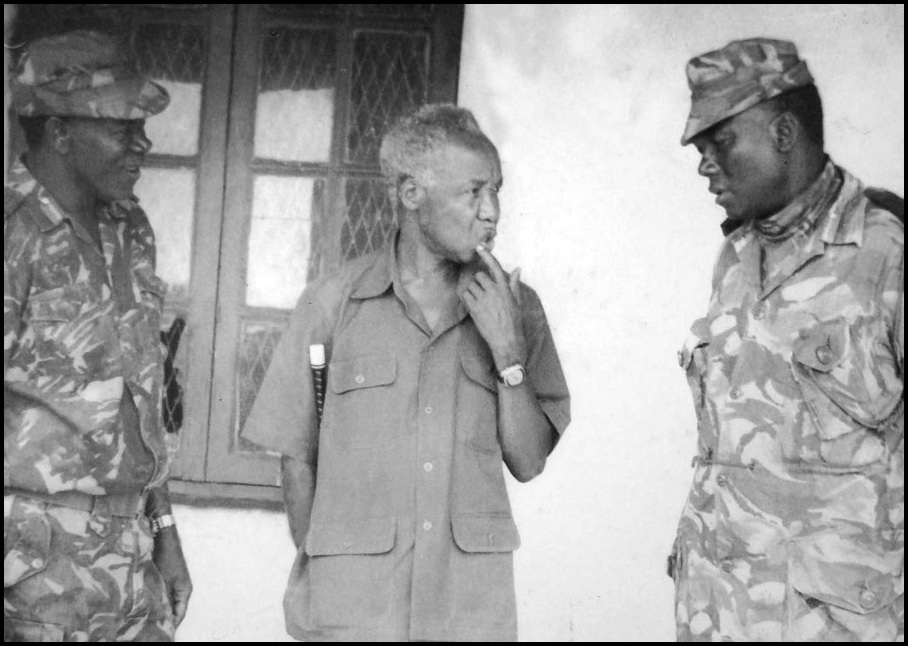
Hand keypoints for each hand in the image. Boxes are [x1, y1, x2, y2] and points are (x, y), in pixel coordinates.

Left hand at [153, 528, 192, 627]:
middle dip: (163, 620)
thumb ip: (161, 599)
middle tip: (149, 630)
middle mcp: (181, 589)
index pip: (179, 615)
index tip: (161, 634)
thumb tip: (157, 617)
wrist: (164, 537)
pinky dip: (154, 602)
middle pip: (173, 610)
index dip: (170, 625)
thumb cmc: (166, 557)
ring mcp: (173, 584)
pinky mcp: (165, 579)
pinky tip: (144, 606)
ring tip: (145, 621)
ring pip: (166, 603)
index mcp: (184, 591)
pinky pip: (161, 596)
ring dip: (158, 611)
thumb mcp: (162, 580)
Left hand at [461, 245, 526, 369]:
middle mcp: (494, 291)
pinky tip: (474, 307)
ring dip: (473, 291)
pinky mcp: (474, 309)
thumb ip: (514, 284)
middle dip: (479, 282)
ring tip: (480, 303)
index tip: (479, 247)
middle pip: (479, 276)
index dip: (486, 255)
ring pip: (471, 286)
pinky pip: (465, 296)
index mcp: (505, 288)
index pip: (495, 267)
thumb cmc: (514, 322)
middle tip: (484, 293)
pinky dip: (467, 299)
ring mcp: (483, 299)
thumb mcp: (518, 302)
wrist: (507, 341)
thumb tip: (518, 269)